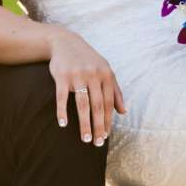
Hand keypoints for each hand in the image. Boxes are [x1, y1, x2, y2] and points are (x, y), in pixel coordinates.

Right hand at [47, 30, 124, 145]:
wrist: (66, 42)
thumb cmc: (88, 61)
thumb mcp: (105, 71)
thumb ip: (115, 91)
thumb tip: (124, 112)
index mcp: (106, 75)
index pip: (108, 103)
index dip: (108, 121)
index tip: (105, 136)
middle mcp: (93, 75)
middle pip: (97, 106)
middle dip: (98, 126)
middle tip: (97, 143)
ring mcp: (77, 75)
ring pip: (82, 104)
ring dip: (84, 123)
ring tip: (85, 138)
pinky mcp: (62, 76)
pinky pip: (62, 97)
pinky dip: (62, 111)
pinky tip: (64, 124)